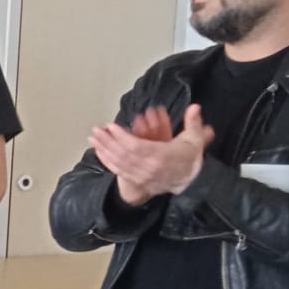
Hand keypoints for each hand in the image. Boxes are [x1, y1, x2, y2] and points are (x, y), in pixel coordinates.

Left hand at [91, 104, 212, 204]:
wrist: (189, 182)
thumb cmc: (189, 158)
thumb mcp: (195, 140)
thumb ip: (193, 123)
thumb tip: (195, 107)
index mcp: (162, 156)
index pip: (137, 147)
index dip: (122, 137)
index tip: (111, 126)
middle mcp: (149, 167)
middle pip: (124, 154)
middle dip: (108, 141)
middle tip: (96, 130)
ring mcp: (141, 175)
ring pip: (118, 162)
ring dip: (104, 149)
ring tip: (93, 138)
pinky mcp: (137, 179)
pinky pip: (118, 170)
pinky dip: (107, 160)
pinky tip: (98, 151)